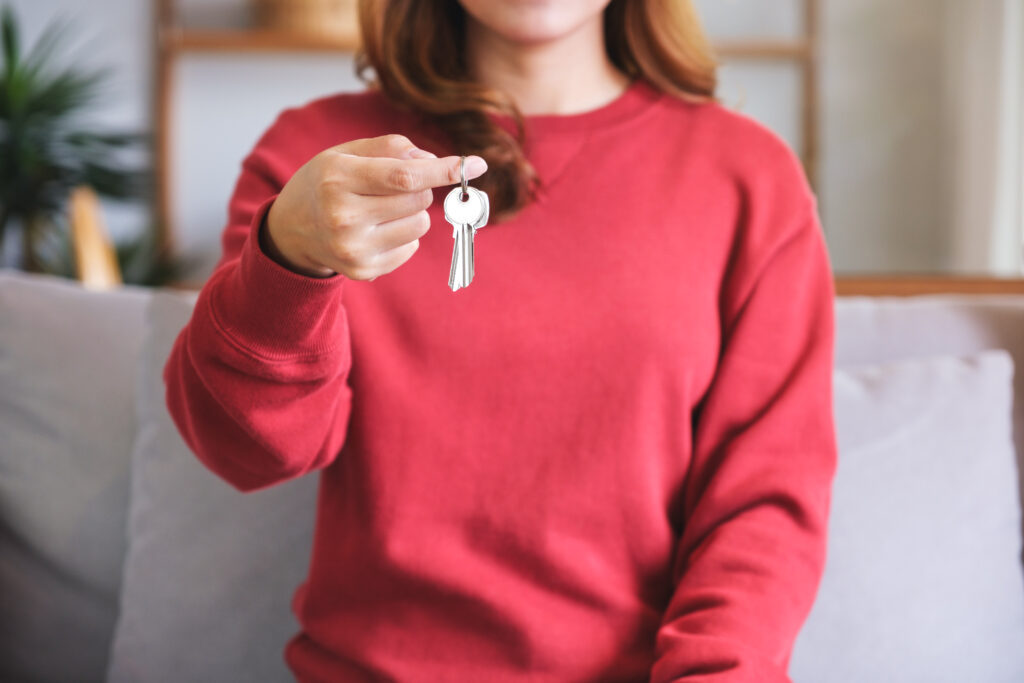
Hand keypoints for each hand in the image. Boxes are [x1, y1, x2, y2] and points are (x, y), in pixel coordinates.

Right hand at [263, 134, 486, 279]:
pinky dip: (402, 236)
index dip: (444, 170)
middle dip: (418, 188)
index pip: (404, 177)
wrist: (292, 229)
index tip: (475, 164)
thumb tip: (434, 161)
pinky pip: (412, 248)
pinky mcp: (364, 271)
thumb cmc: (327, 182)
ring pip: (421, 225)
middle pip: (419, 199)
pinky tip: (374, 231)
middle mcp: (343, 217)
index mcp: (338, 179)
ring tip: (378, 211)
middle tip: (389, 187)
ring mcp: (354, 249)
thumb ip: (391, 149)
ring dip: (411, 213)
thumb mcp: (346, 153)